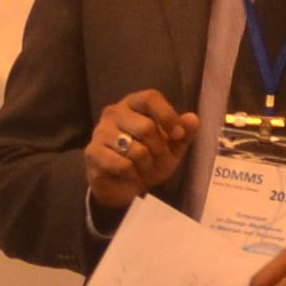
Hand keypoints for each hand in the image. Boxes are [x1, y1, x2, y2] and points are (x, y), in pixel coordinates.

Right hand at [84, 91, 196, 219]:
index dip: (167, 116)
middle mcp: (114, 113)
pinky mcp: (92, 153)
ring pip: (135, 149)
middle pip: (146, 126)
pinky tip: (128, 174)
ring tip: (141, 167)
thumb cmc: (149, 160)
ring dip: (145, 164)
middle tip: (156, 158)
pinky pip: (122, 164)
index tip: (179, 135)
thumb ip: (184, 133)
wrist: (124, 186)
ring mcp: (100, 132)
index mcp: (134, 104)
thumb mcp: (172, 148)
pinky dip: (132, 174)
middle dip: (158, 149)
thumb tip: (192, 119)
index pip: (150, 98)